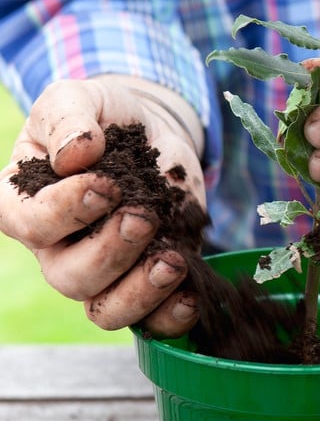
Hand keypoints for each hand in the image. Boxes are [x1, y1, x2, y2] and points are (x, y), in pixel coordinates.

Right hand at [0, 76, 204, 336]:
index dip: (68, 211)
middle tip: (143, 217)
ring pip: (106, 309)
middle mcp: (60, 248)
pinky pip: (149, 320)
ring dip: (141, 291)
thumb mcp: (80, 99)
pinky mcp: (148, 278)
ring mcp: (106, 271)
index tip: (106, 186)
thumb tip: (77, 153)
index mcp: (28, 204)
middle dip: (111, 252)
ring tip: (173, 261)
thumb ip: (68, 117)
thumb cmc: (104, 117)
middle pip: (71, 277)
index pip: (32, 223)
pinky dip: (169, 317)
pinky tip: (191, 296)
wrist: (151, 132)